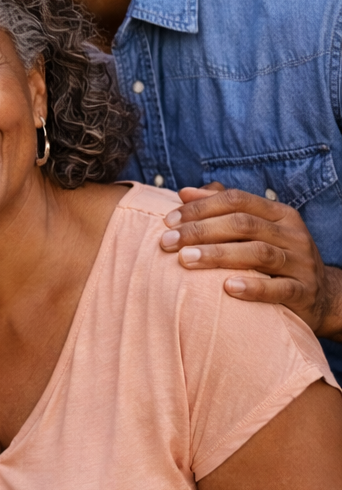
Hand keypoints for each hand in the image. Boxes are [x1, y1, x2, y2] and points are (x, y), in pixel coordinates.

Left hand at [160, 183, 341, 340]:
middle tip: (166, 242)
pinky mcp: (304, 292)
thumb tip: (185, 192)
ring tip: (184, 259)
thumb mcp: (257, 229)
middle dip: (200, 230)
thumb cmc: (276, 257)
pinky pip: (280, 289)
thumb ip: (223, 209)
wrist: (322, 296)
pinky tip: (226, 288)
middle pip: (243, 224)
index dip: (200, 207)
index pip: (236, 200)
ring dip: (217, 254)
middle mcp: (292, 234)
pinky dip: (253, 288)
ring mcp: (301, 263)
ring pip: (258, 253)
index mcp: (279, 214)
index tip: (168, 221)